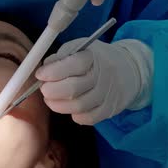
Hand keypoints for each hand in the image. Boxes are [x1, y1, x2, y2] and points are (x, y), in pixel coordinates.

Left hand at [35, 38, 152, 124]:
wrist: (127, 70)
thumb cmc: (95, 59)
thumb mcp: (79, 48)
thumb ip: (60, 57)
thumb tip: (44, 69)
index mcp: (92, 57)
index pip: (71, 65)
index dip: (51, 72)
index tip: (40, 75)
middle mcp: (101, 76)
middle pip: (72, 89)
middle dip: (51, 91)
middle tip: (44, 89)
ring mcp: (106, 95)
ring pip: (77, 106)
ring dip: (58, 105)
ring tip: (51, 99)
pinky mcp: (109, 110)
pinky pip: (87, 118)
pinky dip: (74, 115)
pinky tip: (69, 106)